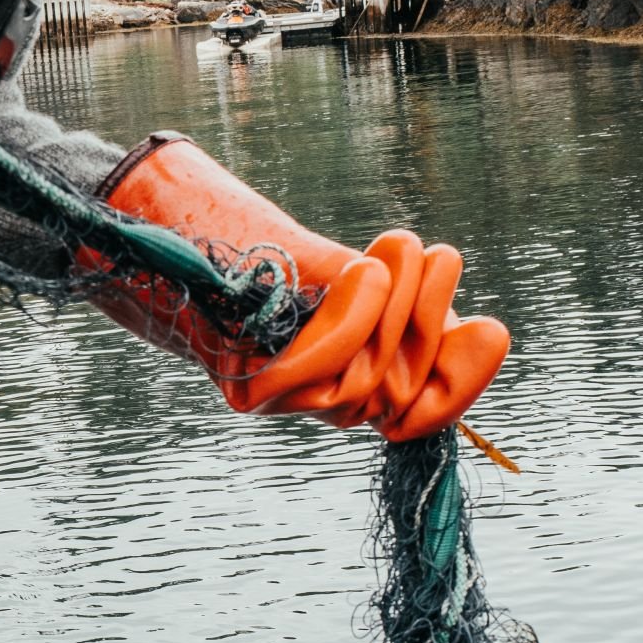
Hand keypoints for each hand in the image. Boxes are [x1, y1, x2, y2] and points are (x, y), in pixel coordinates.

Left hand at [88, 133, 509, 439]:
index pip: (429, 412)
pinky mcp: (250, 388)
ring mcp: (286, 400)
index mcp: (355, 375)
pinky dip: (349, 321)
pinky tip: (364, 272)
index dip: (463, 382)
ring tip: (392, 249)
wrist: (158, 230)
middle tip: (424, 255)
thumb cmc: (251, 246)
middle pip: (407, 385)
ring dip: (390, 308)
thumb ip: (403, 309)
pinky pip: (323, 369)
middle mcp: (322, 400)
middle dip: (428, 317)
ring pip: (370, 378)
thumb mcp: (346, 276)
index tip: (484, 331)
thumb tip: (481, 338)